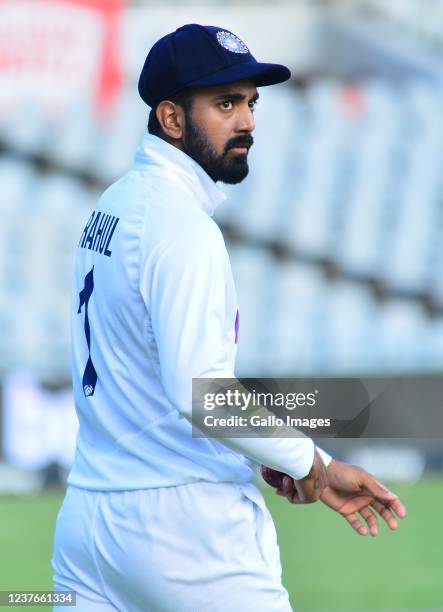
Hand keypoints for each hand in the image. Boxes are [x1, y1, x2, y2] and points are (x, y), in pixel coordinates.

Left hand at [261, 457, 406, 535]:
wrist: (322, 477)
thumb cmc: (342, 473)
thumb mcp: (361, 478)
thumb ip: (376, 488)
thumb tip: (394, 497)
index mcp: (371, 486)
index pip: (387, 497)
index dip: (396, 506)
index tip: (402, 515)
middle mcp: (365, 495)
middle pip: (381, 509)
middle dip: (389, 517)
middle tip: (394, 526)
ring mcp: (356, 503)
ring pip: (369, 517)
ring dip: (374, 525)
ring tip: (374, 532)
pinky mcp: (345, 510)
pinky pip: (355, 521)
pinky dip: (360, 527)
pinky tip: (364, 532)